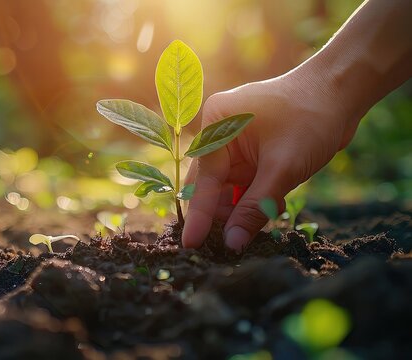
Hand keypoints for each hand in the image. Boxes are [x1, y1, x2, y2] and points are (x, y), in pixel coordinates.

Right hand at [181, 67, 359, 250]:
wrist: (343, 91)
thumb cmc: (312, 119)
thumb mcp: (282, 168)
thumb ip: (255, 208)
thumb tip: (231, 244)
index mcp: (216, 125)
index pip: (203, 181)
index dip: (200, 216)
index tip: (191, 245)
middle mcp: (219, 132)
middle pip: (211, 185)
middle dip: (220, 215)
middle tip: (222, 248)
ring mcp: (235, 142)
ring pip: (229, 188)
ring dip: (240, 209)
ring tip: (250, 229)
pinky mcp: (252, 151)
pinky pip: (244, 183)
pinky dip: (254, 200)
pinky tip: (267, 210)